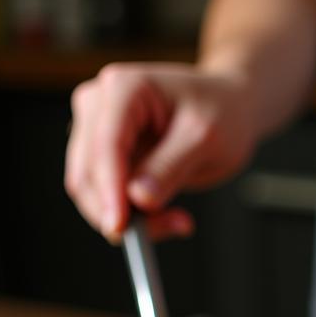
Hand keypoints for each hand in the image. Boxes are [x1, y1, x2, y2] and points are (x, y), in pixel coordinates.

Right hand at [65, 62, 259, 239]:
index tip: (121, 227)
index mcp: (124, 89)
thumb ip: (171, 167)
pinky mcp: (104, 156)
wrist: (227, 109)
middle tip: (174, 227)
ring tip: (179, 221)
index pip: (106, 145)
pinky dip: (133, 215)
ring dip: (129, 218)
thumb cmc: (221, 114)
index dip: (109, 189)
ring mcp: (97, 130)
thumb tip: (138, 198)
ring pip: (90, 190)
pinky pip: (105, 197)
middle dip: (122, 211)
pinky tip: (169, 216)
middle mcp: (99, 106)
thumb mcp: (207, 139)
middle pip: (88, 172)